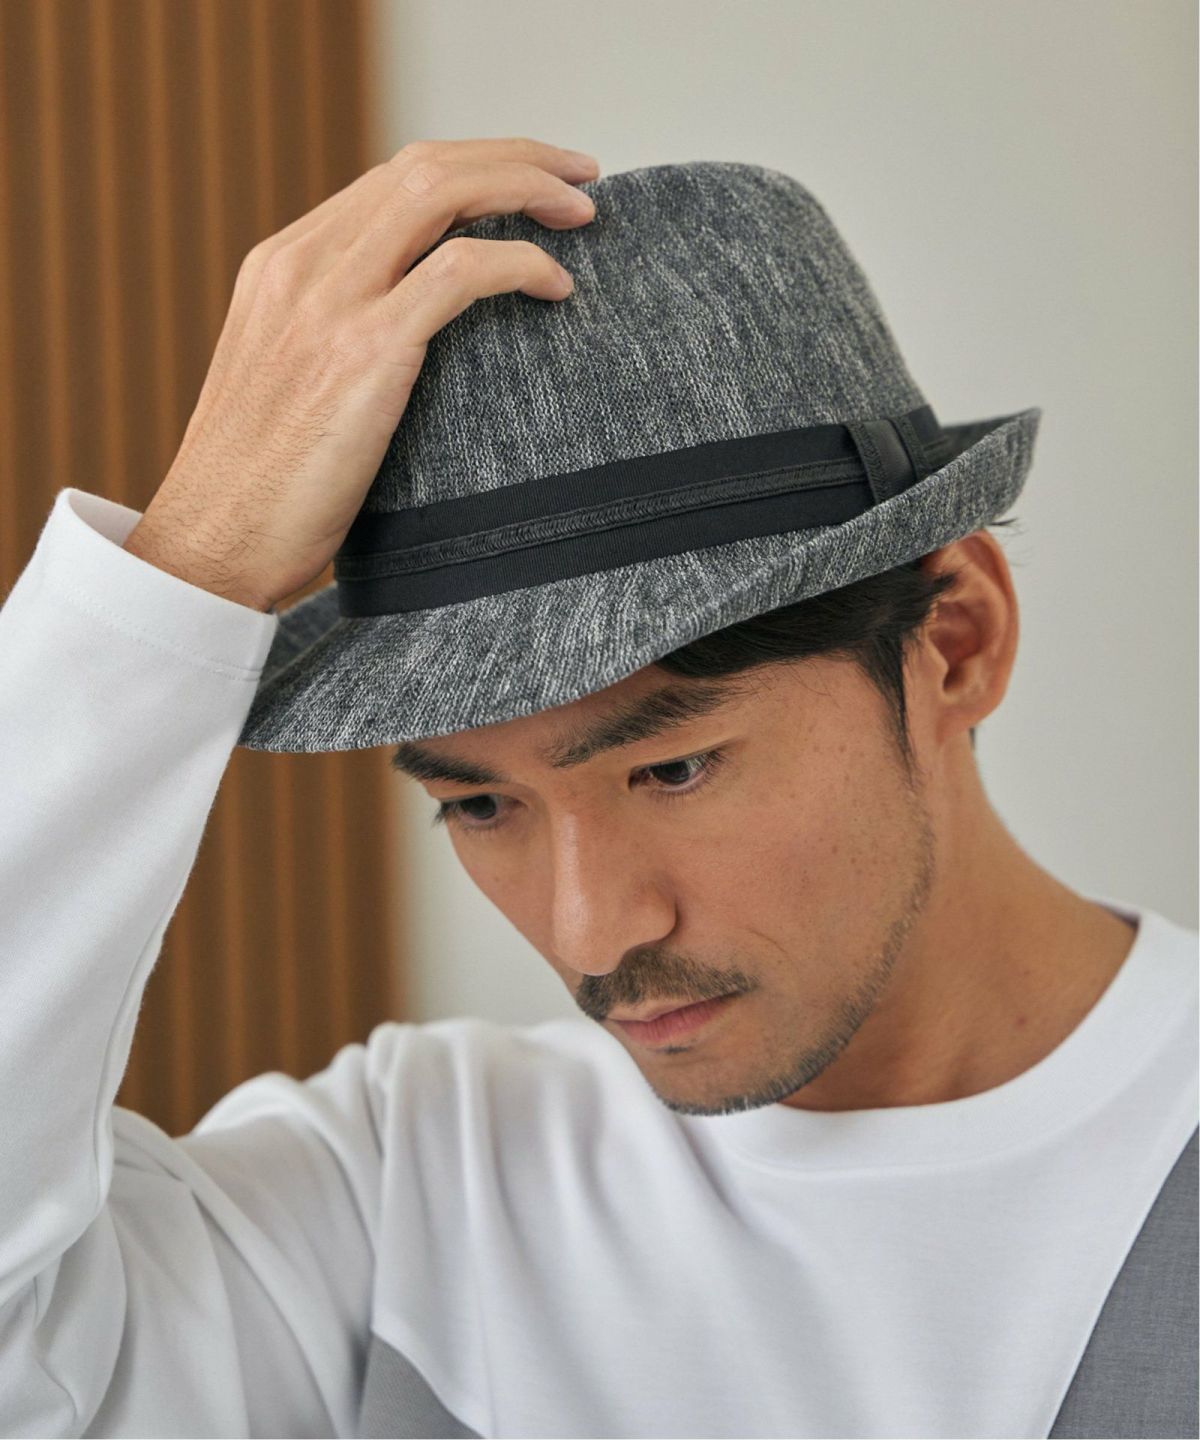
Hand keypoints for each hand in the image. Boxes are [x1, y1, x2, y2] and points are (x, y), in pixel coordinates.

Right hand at [122, 136, 599, 611]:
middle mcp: (300, 265)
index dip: (473, 171)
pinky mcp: (363, 350)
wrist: (210, 547)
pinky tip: (556, 287)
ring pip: (443, 192)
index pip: (391, 183)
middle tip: (581, 175)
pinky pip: (462, 270)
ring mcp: (328, 302)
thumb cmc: (259, 494)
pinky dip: (521, 264)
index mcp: (280, 267)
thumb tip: (410, 346)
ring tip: (584, 212)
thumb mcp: (287, 388)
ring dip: (526, 186)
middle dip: (515, 157)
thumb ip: (335, 342)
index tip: (529, 185)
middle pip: (424, 167)